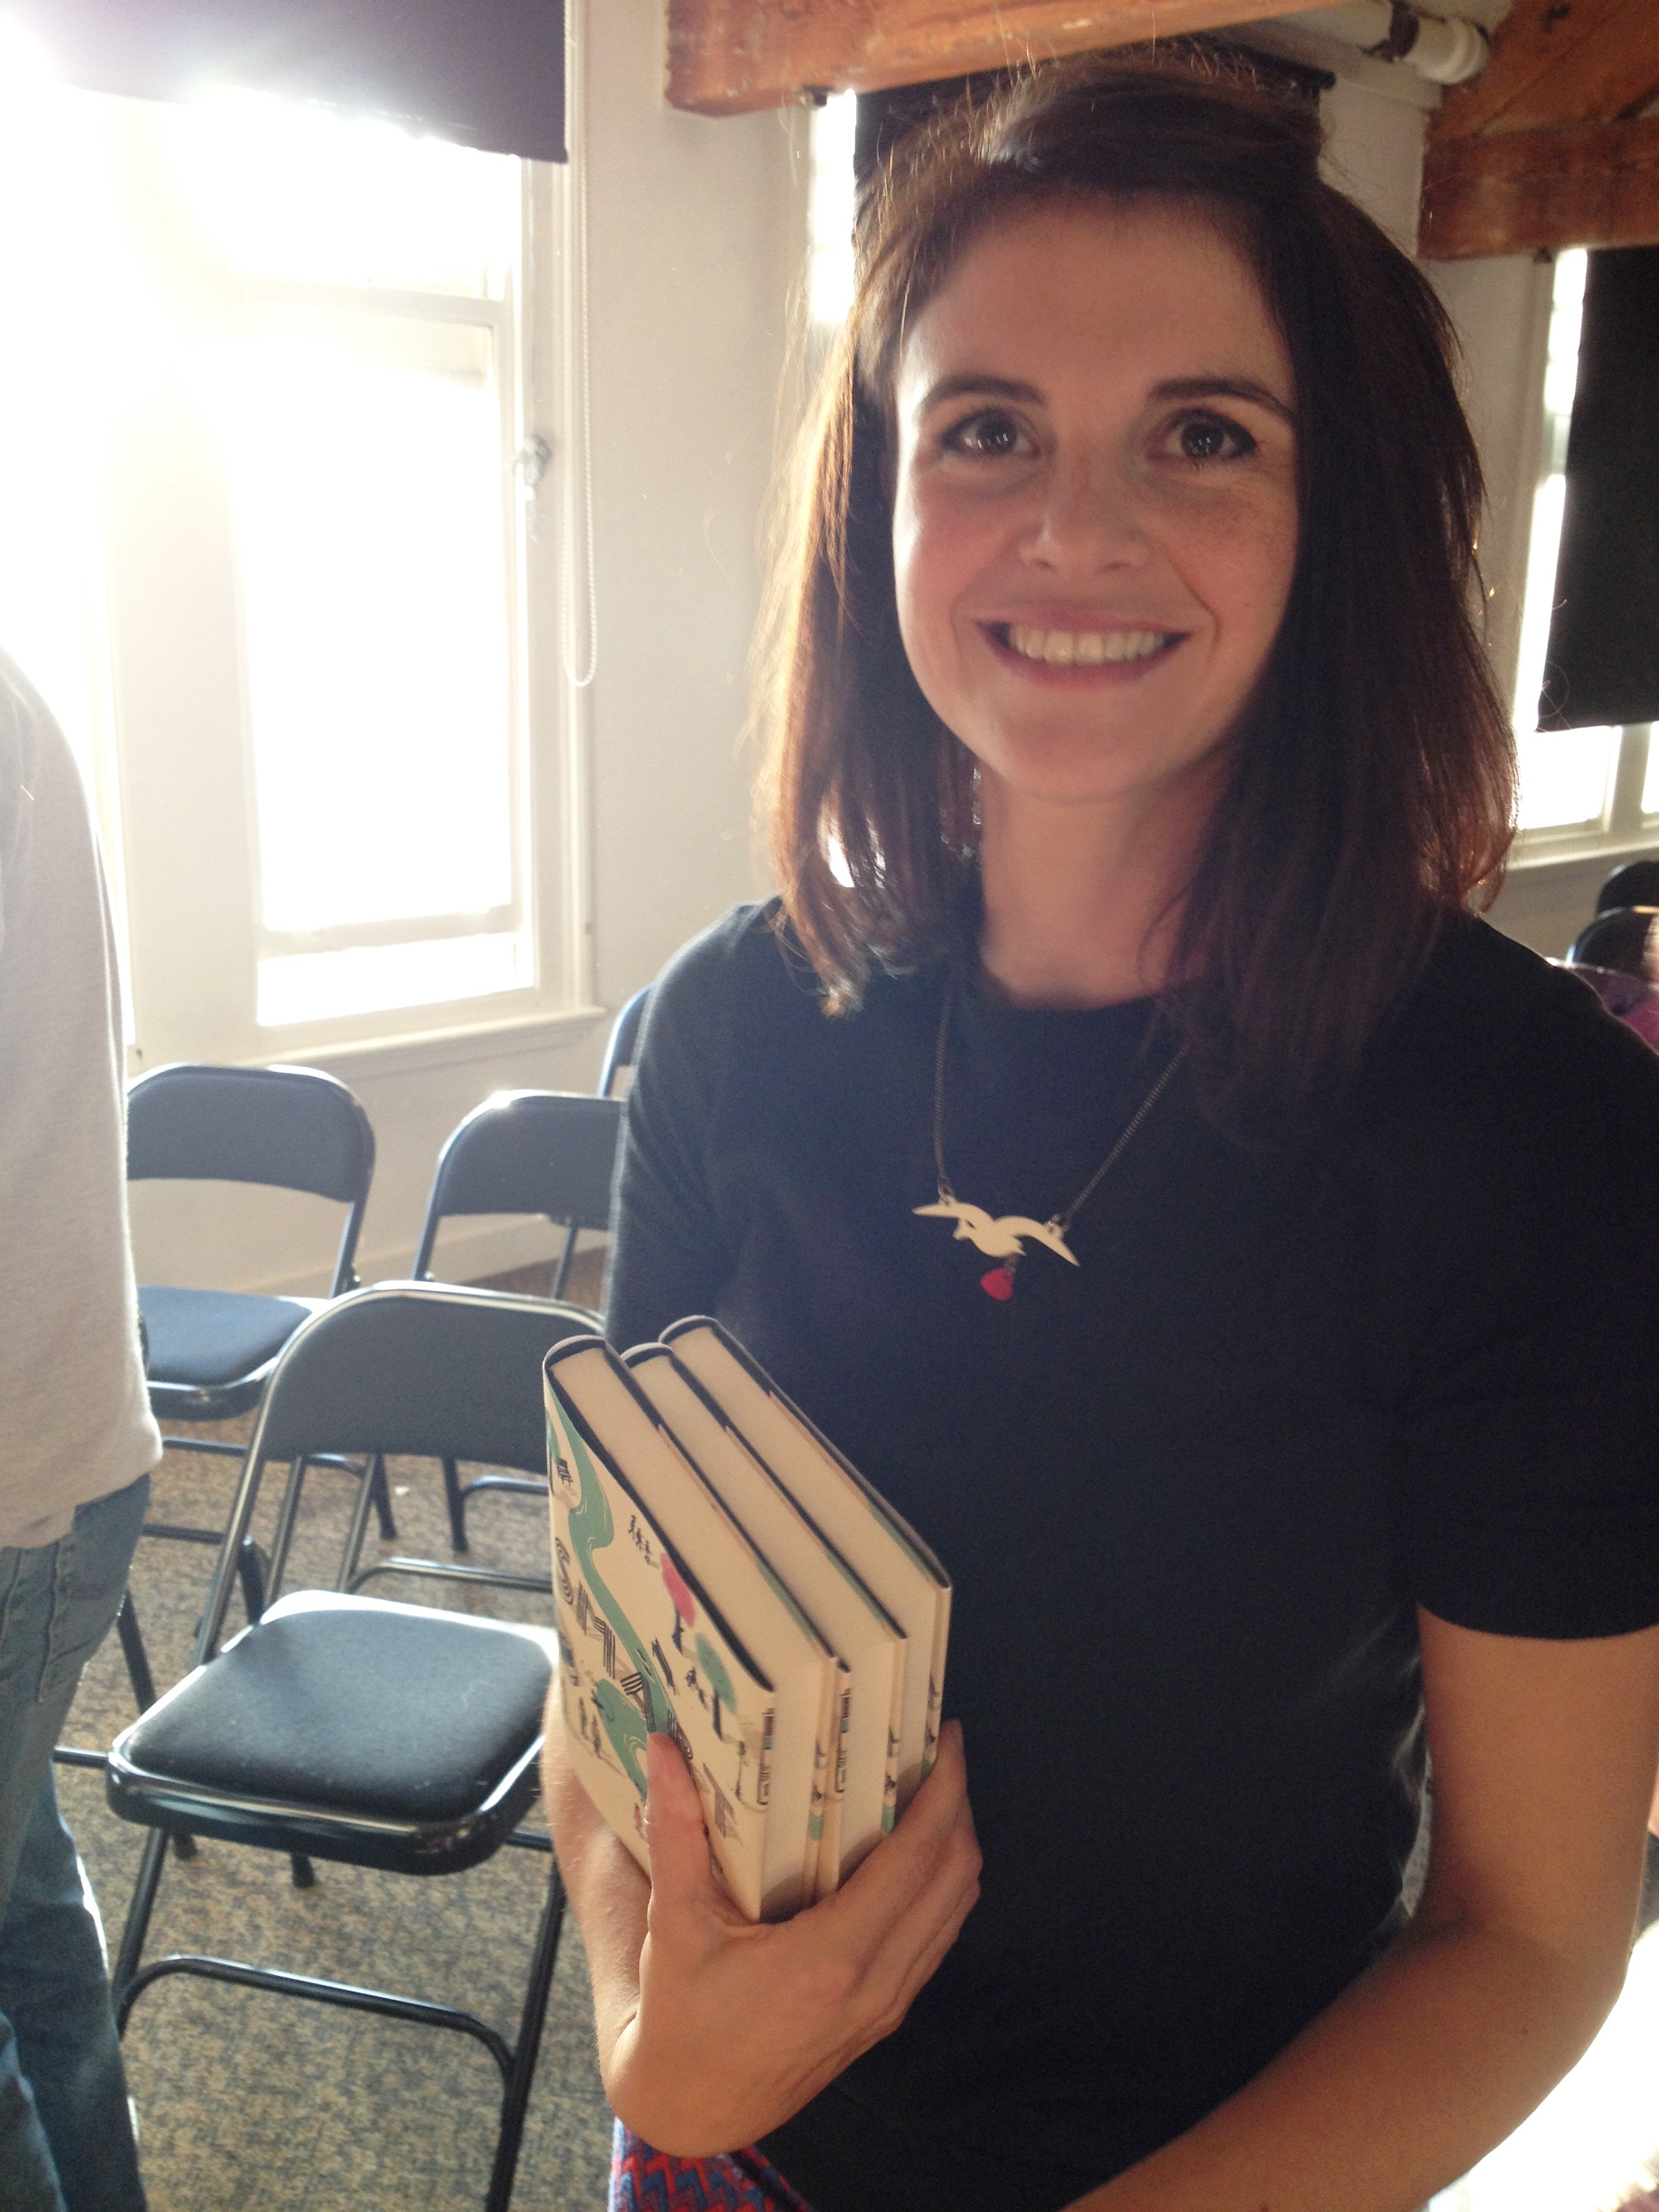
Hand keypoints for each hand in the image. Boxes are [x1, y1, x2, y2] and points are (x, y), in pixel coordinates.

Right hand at [602, 1718, 980, 2156]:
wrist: (693, 2108)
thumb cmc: (681, 2014)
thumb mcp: (672, 1922)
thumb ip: (675, 1833)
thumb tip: (665, 1748)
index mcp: (828, 1958)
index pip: (915, 1861)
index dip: (942, 1794)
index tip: (946, 1737)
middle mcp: (873, 1983)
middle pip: (953, 1879)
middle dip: (959, 1806)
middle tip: (940, 1749)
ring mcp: (887, 2004)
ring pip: (955, 1910)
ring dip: (956, 1845)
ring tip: (935, 1789)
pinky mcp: (886, 2015)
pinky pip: (938, 1938)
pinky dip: (943, 1886)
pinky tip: (918, 1852)